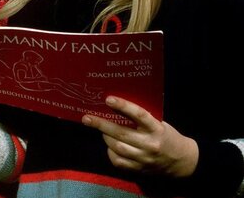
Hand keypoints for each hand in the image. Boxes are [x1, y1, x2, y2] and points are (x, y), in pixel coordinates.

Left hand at [82, 96, 197, 177]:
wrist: (182, 160)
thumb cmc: (166, 136)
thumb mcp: (159, 123)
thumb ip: (142, 117)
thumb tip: (116, 105)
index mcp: (157, 129)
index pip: (139, 115)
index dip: (123, 106)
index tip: (108, 99)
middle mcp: (150, 144)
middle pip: (121, 133)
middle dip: (101, 125)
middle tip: (87, 118)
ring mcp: (144, 158)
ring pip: (117, 147)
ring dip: (105, 137)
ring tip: (101, 130)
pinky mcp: (139, 169)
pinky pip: (118, 161)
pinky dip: (110, 152)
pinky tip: (110, 146)